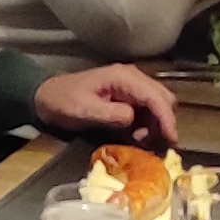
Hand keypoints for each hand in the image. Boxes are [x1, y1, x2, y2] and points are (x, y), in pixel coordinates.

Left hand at [32, 61, 179, 144]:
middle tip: (151, 142)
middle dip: (163, 121)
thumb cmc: (64, 101)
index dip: (166, 118)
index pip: (155, 97)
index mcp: (124, 77)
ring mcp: (131, 87)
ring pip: (158, 105)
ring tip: (137, 138)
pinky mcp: (128, 97)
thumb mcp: (84, 109)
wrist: (48, 97)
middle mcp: (132, 78)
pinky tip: (134, 134)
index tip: (171, 138)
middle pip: (163, 98)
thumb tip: (133, 118)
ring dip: (155, 124)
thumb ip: (110, 113)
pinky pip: (147, 111)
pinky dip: (147, 124)